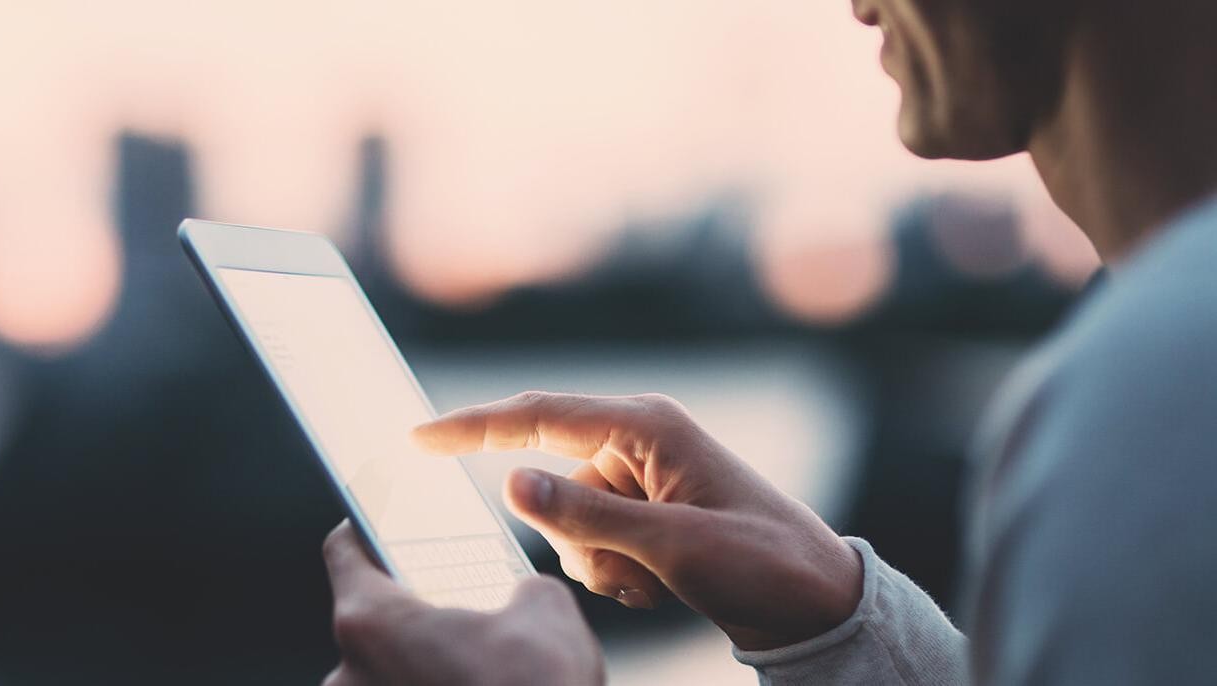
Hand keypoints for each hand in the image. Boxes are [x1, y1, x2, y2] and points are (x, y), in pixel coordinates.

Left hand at [320, 521, 602, 685]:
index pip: (345, 553)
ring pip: (386, 680)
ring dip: (422, 673)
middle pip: (371, 626)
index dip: (366, 531)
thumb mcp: (547, 613)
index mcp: (371, 624)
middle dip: (414, 620)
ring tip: (479, 671)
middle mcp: (347, 679)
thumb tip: (523, 601)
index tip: (375, 526)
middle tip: (460, 615)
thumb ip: (520, 590)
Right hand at [413, 392, 861, 650]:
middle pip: (551, 480)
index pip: (538, 417)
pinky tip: (659, 583)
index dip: (471, 426)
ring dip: (597, 560)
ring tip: (656, 579)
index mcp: (647, 426)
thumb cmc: (761, 561)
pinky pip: (587, 539)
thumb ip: (585, 514)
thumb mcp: (672, 545)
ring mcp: (639, 478)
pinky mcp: (642, 511)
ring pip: (564, 519)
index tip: (416, 437)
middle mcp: (637, 442)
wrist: (813, 604)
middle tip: (630, 569)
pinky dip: (610, 569)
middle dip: (575, 534)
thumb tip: (509, 482)